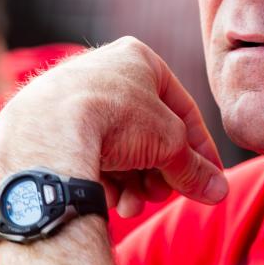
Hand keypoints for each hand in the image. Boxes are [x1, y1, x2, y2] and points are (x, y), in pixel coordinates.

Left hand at [0, 36, 227, 215]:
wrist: (48, 132)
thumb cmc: (116, 119)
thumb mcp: (170, 144)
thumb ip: (195, 168)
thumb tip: (218, 190)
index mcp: (137, 58)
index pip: (181, 108)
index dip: (200, 149)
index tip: (210, 179)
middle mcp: (102, 71)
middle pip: (147, 131)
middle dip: (159, 171)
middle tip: (163, 196)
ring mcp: (70, 98)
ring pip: (116, 147)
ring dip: (132, 182)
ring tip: (134, 205)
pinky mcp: (45, 126)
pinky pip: (85, 153)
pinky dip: (102, 179)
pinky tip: (109, 200)